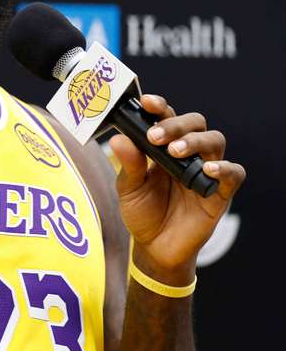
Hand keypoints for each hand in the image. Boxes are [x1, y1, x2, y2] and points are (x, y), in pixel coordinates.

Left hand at [108, 94, 244, 284]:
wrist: (154, 247)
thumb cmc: (142, 212)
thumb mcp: (128, 188)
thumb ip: (128, 164)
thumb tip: (118, 139)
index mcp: (164, 147)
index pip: (167, 118)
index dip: (160, 107)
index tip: (146, 102)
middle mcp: (188, 154)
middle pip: (195, 123)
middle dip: (175, 124)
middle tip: (156, 136)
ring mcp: (205, 171)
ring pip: (214, 141)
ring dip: (195, 141)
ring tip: (175, 152)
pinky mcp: (220, 193)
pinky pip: (233, 173)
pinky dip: (224, 168)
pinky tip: (207, 169)